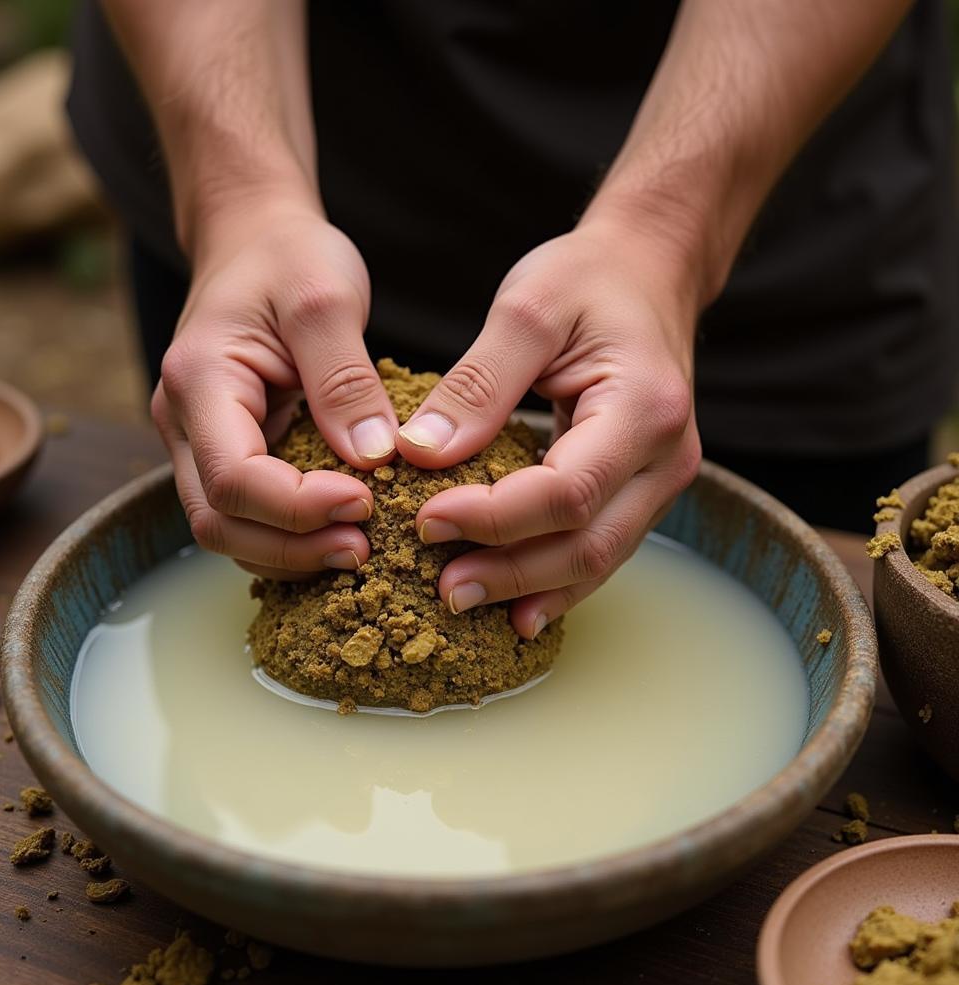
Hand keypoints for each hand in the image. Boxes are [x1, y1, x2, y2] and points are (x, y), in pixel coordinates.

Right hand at [152, 201, 398, 578]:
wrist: (255, 241)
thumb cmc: (287, 257)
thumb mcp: (325, 299)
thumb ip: (346, 379)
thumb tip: (374, 459)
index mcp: (199, 381)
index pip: (234, 477)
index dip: (298, 506)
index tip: (366, 502)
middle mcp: (184, 422)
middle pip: (219, 521)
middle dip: (293, 546)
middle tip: (366, 546)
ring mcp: (199, 442)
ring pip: (227, 530)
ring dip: (291, 553)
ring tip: (360, 548)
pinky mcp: (228, 451)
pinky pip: (247, 516)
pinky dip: (288, 538)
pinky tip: (337, 535)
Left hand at [396, 216, 701, 637]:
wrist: (649, 274)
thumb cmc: (589, 281)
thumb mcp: (528, 308)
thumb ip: (477, 383)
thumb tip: (419, 453)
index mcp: (644, 407)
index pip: (566, 491)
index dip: (494, 517)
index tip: (426, 520)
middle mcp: (666, 456)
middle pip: (587, 542)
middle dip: (509, 572)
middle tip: (441, 588)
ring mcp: (661, 480)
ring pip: (597, 560)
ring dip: (529, 588)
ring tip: (463, 601)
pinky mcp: (642, 490)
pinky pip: (601, 549)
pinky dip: (555, 580)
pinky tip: (515, 607)